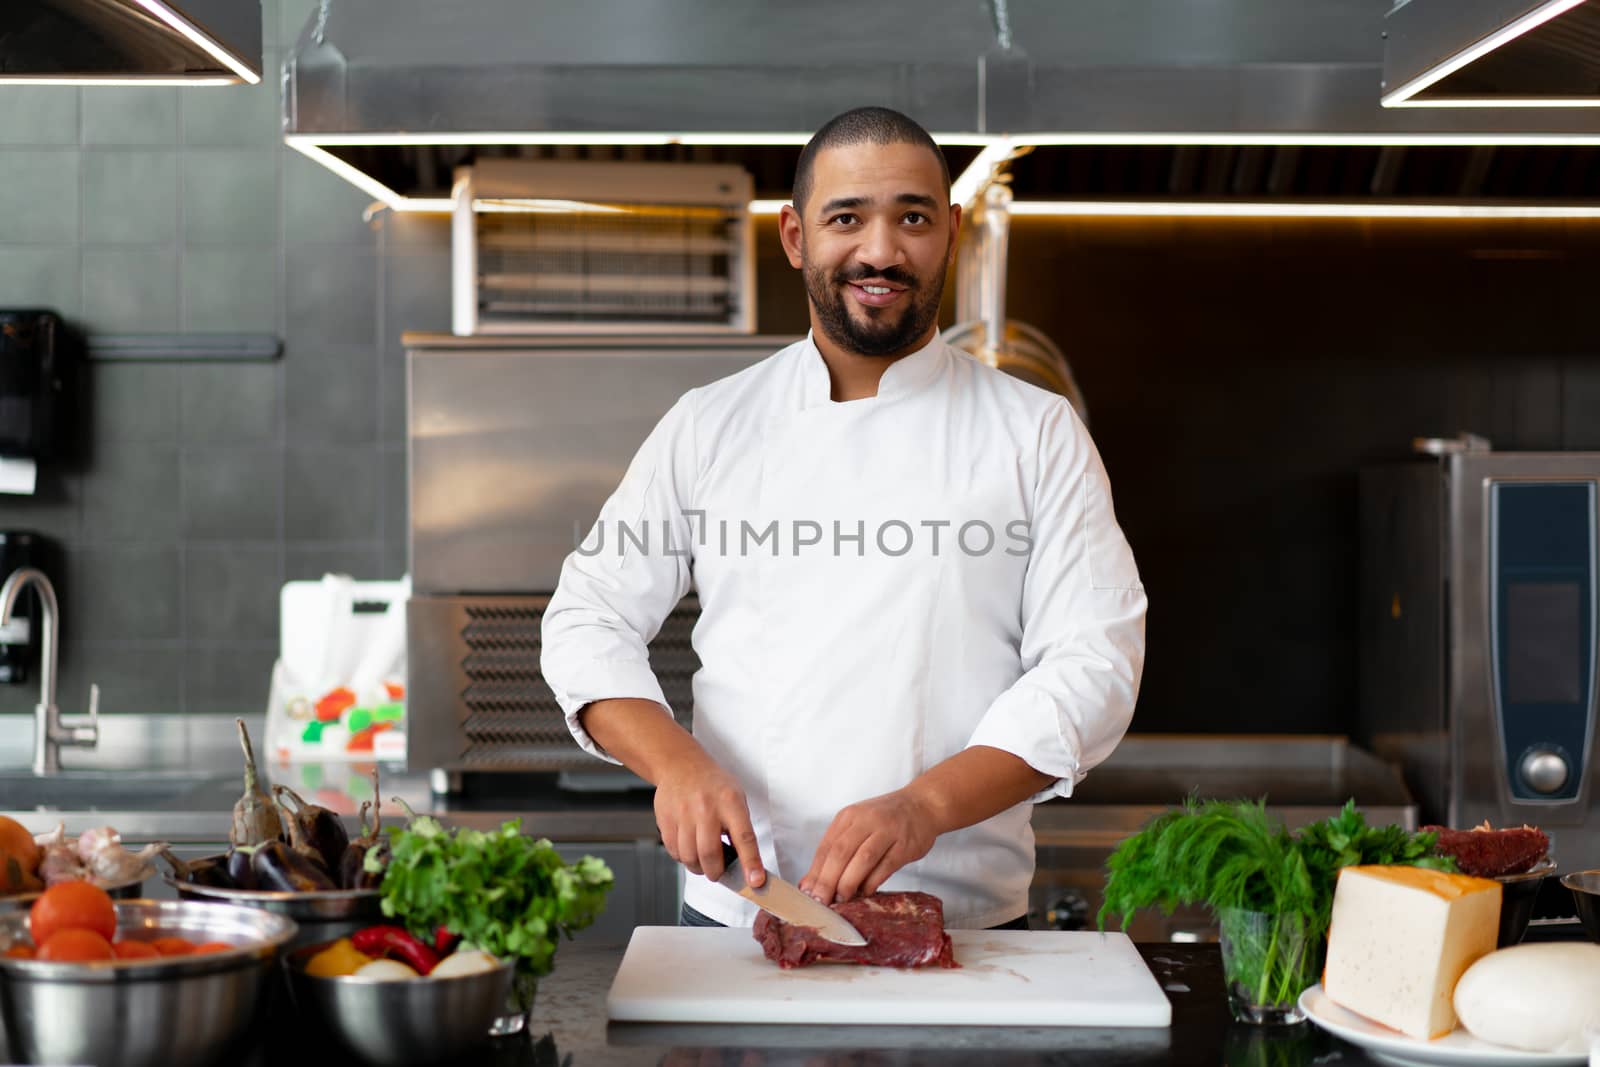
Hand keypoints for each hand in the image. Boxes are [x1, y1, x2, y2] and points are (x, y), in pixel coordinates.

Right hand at [654, 752, 764, 887]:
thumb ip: (740, 829)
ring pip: (689, 857)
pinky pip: (674, 851)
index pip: (744, 837)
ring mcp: (683, 814)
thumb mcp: (737, 798)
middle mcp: (706, 808)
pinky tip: (688, 848)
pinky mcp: (666, 819)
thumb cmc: (714, 785)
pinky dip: (683, 858)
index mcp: (730, 802)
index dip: (751, 863)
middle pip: (710, 854)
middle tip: (718, 872)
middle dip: (716, 872)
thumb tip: (745, 864)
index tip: (755, 881)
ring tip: (703, 860)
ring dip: (698, 867)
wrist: (681, 766)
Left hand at [799, 788, 939, 904]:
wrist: (923, 805)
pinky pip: (885, 866)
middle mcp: (865, 821)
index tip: (807, 893)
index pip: (826, 847)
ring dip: (849, 882)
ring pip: (862, 859)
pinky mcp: (905, 845)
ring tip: (841, 900)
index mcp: (848, 817)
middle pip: (840, 852)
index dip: (815, 872)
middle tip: (820, 901)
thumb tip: (810, 883)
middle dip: (827, 880)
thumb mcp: (857, 826)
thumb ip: (836, 851)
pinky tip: (864, 893)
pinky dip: (872, 882)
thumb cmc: (886, 820)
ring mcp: (887, 831)